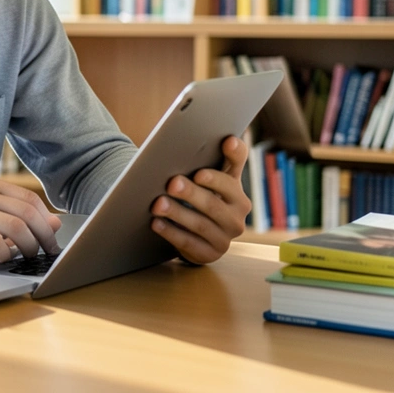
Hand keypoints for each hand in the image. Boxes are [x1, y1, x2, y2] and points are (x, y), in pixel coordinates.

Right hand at [0, 172, 62, 261]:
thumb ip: (10, 212)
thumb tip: (53, 223)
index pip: (29, 199)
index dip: (46, 221)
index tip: (52, 238)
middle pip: (27, 213)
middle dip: (44, 237)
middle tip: (48, 252)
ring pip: (15, 228)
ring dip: (28, 247)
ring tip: (28, 257)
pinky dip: (5, 255)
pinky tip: (3, 259)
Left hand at [149, 136, 250, 264]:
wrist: (201, 236)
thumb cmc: (201, 197)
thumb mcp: (207, 180)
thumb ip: (208, 159)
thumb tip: (190, 139)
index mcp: (236, 188)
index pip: (237, 166)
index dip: (233, 154)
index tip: (225, 141)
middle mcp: (237, 214)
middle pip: (214, 202)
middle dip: (192, 192)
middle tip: (172, 183)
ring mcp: (226, 236)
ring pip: (200, 224)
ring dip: (178, 213)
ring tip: (157, 204)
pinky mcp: (211, 253)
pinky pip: (190, 243)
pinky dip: (171, 233)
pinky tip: (156, 223)